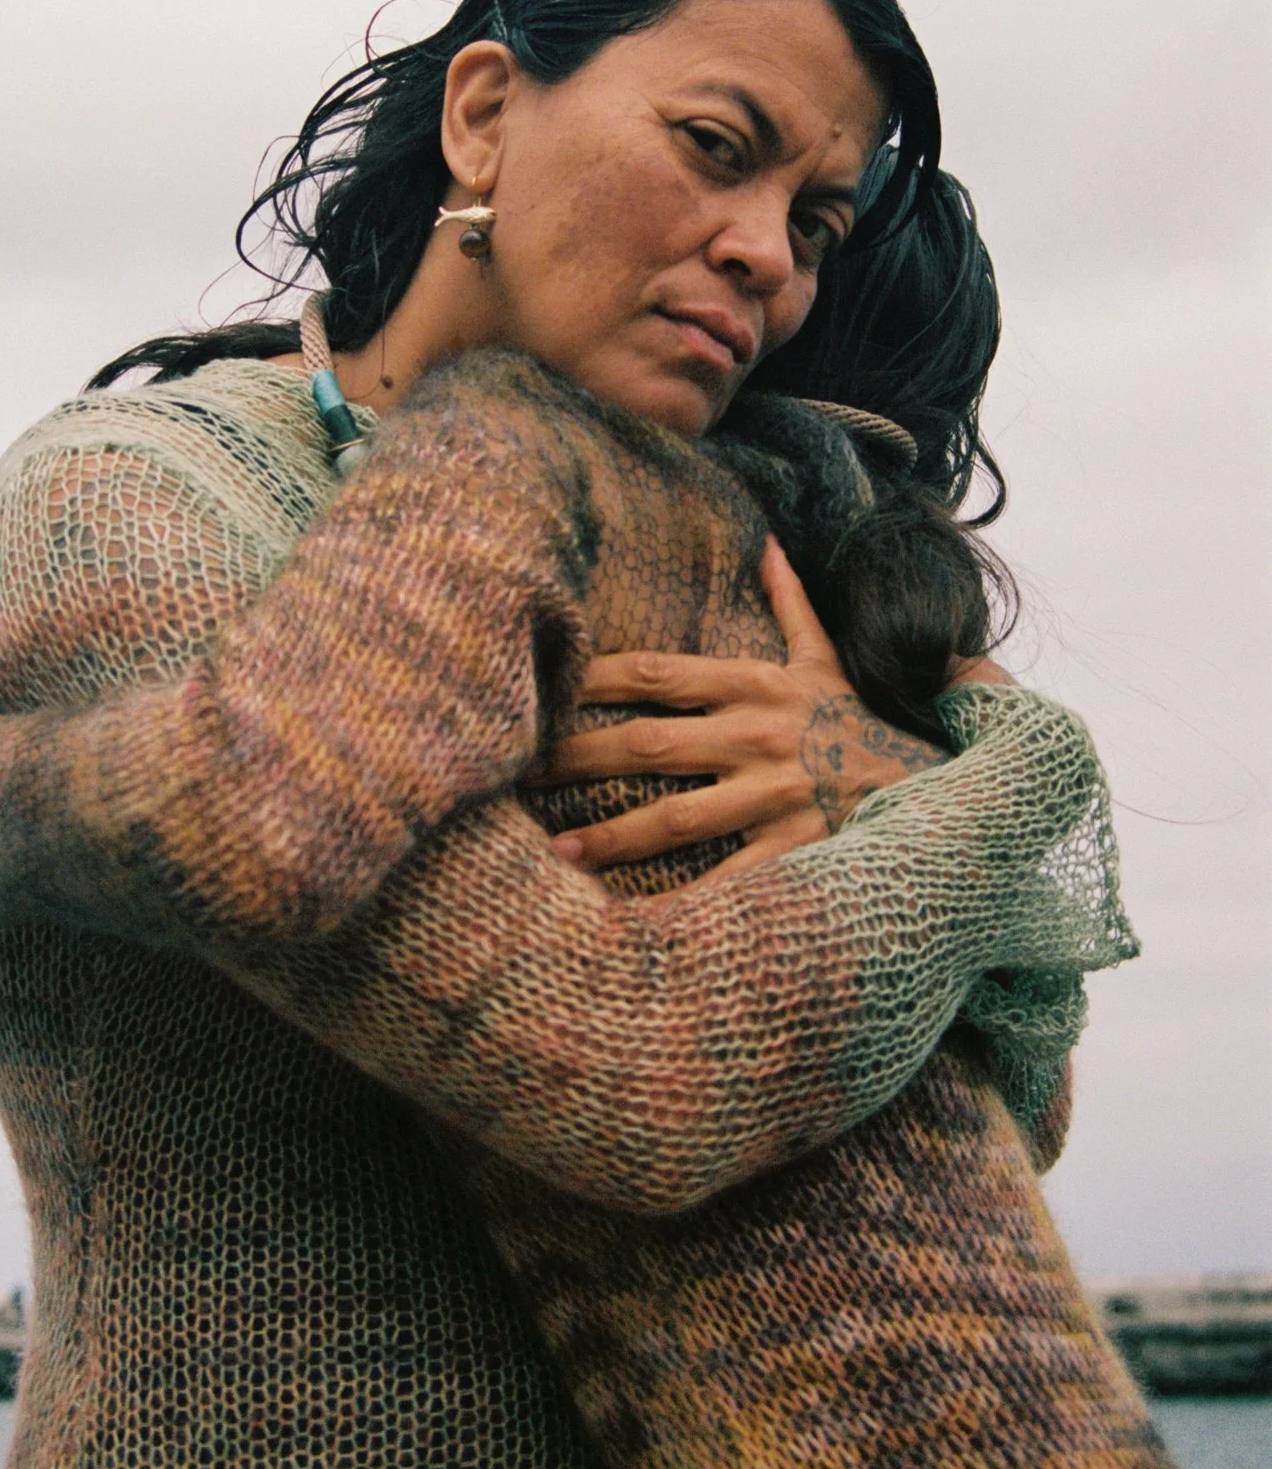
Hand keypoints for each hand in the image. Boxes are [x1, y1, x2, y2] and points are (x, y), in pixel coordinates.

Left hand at [533, 538, 947, 878]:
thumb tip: (768, 544)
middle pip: (647, 745)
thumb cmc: (873, 724)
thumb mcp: (831, 662)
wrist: (952, 783)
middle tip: (515, 773)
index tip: (539, 686)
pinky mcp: (799, 852)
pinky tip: (629, 924)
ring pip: (675, 819)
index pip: (658, 674)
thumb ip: (793, 605)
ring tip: (553, 851)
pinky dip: (679, 909)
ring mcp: (777, 798)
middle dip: (575, 758)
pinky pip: (726, 887)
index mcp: (758, 686)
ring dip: (610, 836)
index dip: (593, 678)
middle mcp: (759, 738)